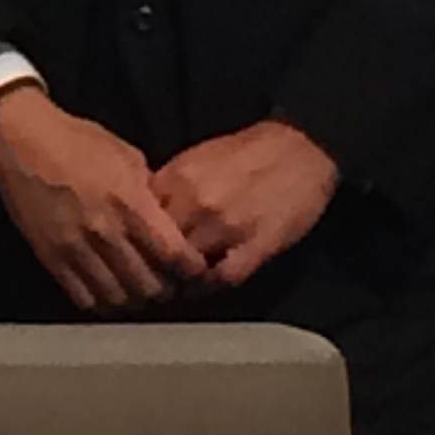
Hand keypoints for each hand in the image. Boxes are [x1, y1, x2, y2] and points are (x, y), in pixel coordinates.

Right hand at [0, 82, 205, 310]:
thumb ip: (151, 193)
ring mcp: (76, 247)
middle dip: (166, 288)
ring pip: (120, 299)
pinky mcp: (51, 257)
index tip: (192, 267)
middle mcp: (106, 231)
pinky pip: (85, 298)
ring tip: (137, 288)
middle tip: (166, 281)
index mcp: (130, 202)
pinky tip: (108, 288)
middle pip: (151, 286)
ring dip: (134, 299)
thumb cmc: (76, 140)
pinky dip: (102, 301)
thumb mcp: (127, 156)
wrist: (20, 141)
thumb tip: (168, 221)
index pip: (176, 255)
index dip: (192, 268)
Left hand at [151, 120, 337, 287]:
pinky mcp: (258, 245)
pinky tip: (207, 285)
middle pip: (158, 245)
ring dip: (181, 278)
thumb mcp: (196, 159)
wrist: (298, 147)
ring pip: (187, 266)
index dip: (135, 237)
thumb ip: (170, 187)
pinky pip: (223, 277)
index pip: (138, 217)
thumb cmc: (246, 152)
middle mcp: (196, 201)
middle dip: (155, 261)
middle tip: (154, 273)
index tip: (136, 249)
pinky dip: (211, 287)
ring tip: (178, 283)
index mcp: (177, 177)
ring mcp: (227, 226)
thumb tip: (146, 214)